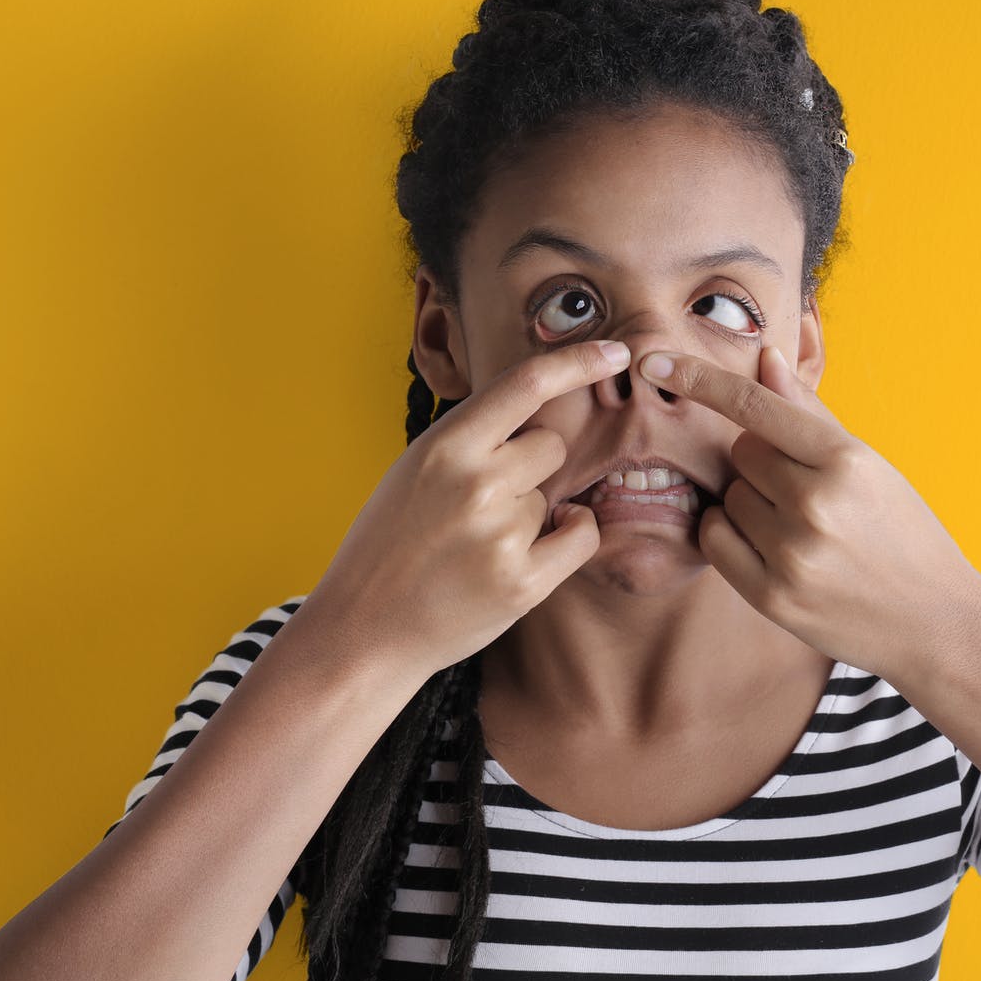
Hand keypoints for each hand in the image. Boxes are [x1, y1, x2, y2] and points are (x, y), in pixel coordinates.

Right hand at [306, 339, 631, 680]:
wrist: (363, 629)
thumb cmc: (390, 544)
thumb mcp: (416, 471)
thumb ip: (472, 440)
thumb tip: (539, 411)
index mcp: (445, 446)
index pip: (526, 383)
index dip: (578, 361)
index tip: (617, 351)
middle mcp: (476, 483)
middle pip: (550, 445)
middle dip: (532, 468)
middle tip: (483, 505)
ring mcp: (501, 534)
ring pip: (555, 496)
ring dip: (533, 515)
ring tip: (478, 546)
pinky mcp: (524, 582)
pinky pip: (581, 535)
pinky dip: (568, 539)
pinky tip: (528, 555)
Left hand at [640, 345, 980, 682]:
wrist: (932, 620)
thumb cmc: (902, 532)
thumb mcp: (869, 465)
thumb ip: (809, 412)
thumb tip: (766, 357)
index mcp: (846, 460)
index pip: (755, 406)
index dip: (700, 379)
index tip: (654, 362)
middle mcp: (816, 503)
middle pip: (741, 452)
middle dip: (764, 463)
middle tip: (807, 492)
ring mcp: (791, 553)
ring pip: (729, 496)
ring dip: (751, 503)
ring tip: (803, 528)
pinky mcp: (771, 596)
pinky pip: (715, 539)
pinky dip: (730, 535)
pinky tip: (772, 547)